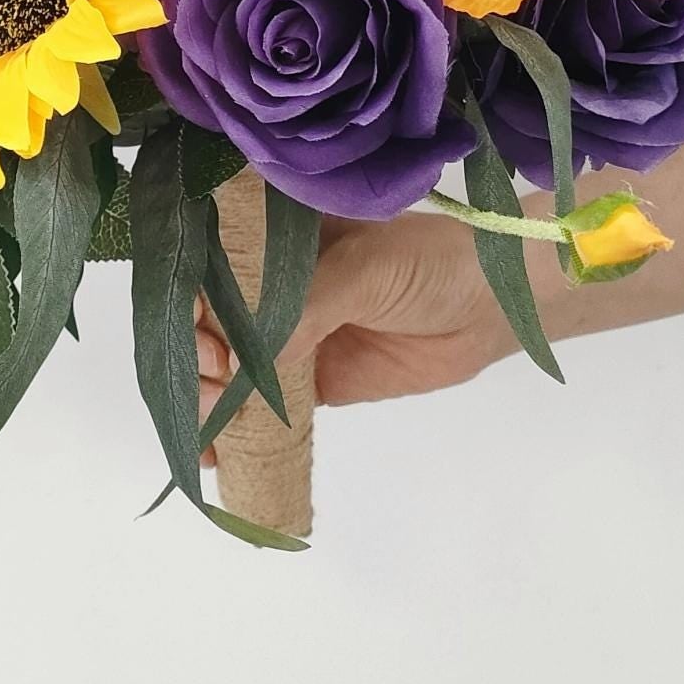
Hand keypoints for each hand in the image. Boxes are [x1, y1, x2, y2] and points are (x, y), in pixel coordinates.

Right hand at [197, 212, 520, 422]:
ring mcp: (287, 331)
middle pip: (207, 317)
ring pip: (227, 364)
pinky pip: (260, 404)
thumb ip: (305, 306)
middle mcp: (269, 280)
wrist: (491, 305)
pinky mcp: (308, 378)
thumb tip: (247, 358)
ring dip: (206, 395)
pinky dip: (235, 428)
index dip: (192, 296)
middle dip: (196, 352)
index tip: (202, 329)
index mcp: (274, 232)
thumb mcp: (363, 269)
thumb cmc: (430, 263)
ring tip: (212, 424)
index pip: (208, 260)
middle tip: (217, 378)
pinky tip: (218, 452)